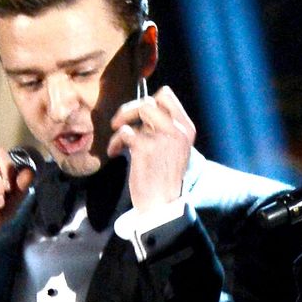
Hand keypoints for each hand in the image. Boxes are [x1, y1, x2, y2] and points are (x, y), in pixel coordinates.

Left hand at [106, 86, 195, 212]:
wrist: (162, 205)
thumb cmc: (163, 177)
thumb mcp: (173, 148)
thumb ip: (163, 128)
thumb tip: (140, 108)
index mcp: (186, 128)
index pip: (167, 95)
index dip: (148, 99)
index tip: (137, 114)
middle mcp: (178, 130)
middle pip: (150, 100)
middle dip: (130, 108)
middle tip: (121, 122)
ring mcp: (163, 138)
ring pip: (140, 109)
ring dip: (122, 120)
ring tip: (117, 134)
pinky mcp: (146, 148)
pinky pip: (125, 132)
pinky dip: (115, 141)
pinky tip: (114, 152)